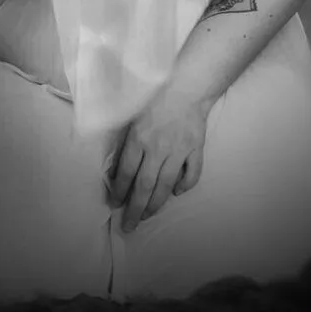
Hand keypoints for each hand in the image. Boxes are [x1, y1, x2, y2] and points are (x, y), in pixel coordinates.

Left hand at [107, 87, 208, 231]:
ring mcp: (178, 151)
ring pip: (165, 185)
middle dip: (134, 209)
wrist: (188, 85)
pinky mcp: (195, 150)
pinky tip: (176, 192)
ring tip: (147, 216)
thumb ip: (127, 138)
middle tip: (128, 226)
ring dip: (155, 204)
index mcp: (138, 139)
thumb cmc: (156, 95)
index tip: (114, 204)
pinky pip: (191, 174)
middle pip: (144, 186)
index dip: (119, 191)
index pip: (125, 172)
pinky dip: (184, 186)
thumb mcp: (132, 113)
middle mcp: (157, 149)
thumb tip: (117, 163)